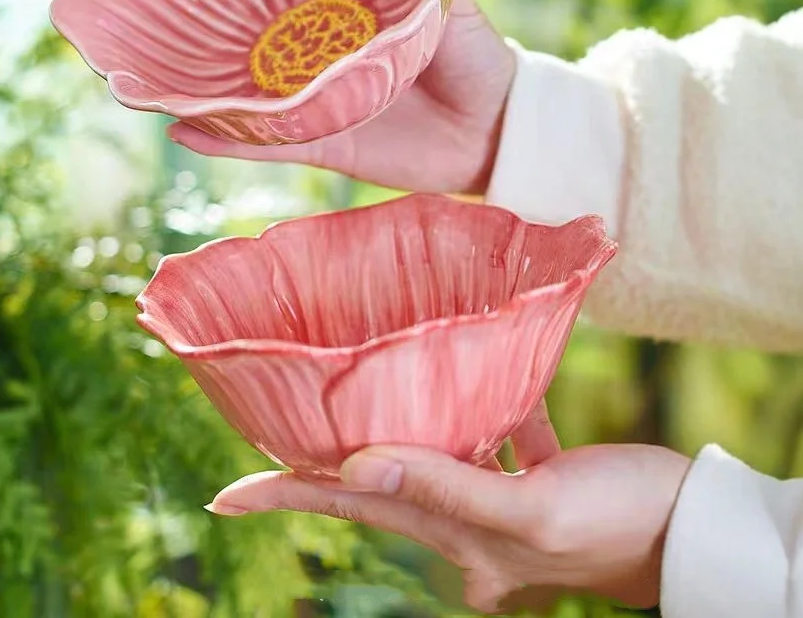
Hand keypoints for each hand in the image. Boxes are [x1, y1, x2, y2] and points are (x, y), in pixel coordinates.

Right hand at [168, 0, 515, 194]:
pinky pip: (264, 143)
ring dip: (199, 86)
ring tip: (148, 69)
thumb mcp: (455, 0)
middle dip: (209, 27)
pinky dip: (224, 140)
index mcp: (345, 17)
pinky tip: (180, 128)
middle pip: (253, 43)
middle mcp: (320, 58)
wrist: (493, 131)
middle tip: (160, 3)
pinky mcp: (320, 145)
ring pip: (245, 95)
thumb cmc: (477, 57)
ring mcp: (314, 103)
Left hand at [205, 416, 690, 613]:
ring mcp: (493, 506)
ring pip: (424, 458)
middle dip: (322, 467)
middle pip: (374, 484)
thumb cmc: (618, 521)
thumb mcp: (532, 511)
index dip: (286, 499)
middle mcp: (462, 527)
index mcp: (455, 539)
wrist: (691, 527)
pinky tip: (473, 378)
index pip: (349, 509)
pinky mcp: (524, 481)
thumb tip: (352, 469)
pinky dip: (474, 416)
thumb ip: (446, 488)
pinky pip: (483, 441)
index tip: (226, 495)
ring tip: (347, 398)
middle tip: (268, 439)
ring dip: (390, 434)